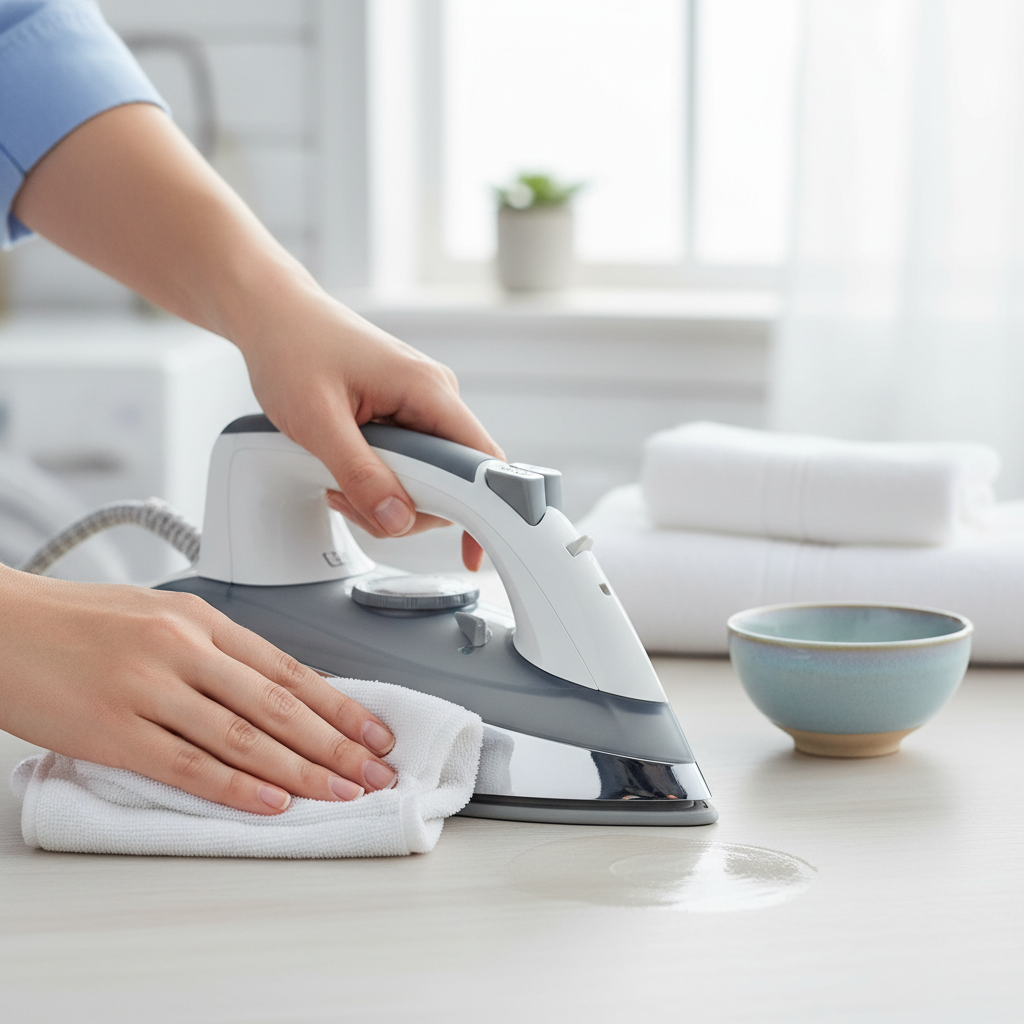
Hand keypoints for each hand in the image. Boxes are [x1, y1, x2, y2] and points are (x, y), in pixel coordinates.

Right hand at [0, 567, 397, 813]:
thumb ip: (215, 651)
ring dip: (300, 771)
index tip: (374, 733)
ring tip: (342, 793)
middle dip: (336, 743)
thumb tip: (275, 691)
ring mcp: (148, 687)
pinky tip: (271, 802)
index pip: (288, 668)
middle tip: (375, 772)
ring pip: (242, 735)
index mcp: (200, 618)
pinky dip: (235, 786)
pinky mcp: (112, 729)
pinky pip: (186, 763)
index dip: (339, 705)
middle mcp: (183, 648)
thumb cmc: (79, 621)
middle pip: (278, 703)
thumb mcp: (158, 616)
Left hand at [235, 291, 504, 570]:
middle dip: (405, 506)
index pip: (481, 460)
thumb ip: (360, 474)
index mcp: (428, 389)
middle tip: (352, 499)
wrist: (273, 315)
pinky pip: (409, 465)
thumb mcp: (317, 421)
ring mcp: (420, 406)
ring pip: (427, 479)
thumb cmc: (292, 348)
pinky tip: (343, 471)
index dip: (486, 510)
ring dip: (384, 496)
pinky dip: (378, 481)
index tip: (472, 552)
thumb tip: (397, 518)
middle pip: (452, 481)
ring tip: (338, 481)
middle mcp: (435, 396)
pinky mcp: (404, 415)